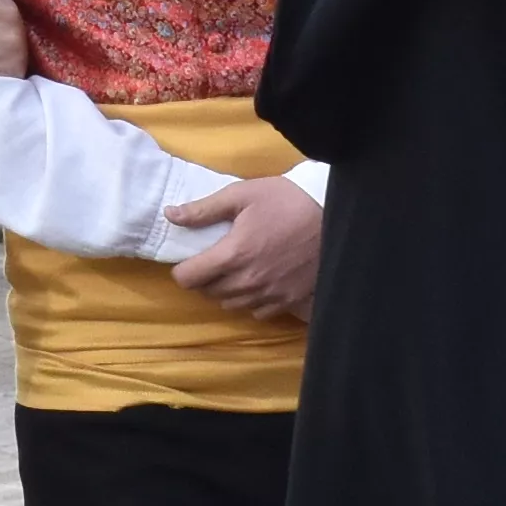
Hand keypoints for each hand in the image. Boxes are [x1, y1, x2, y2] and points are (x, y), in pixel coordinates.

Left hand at [166, 169, 323, 318]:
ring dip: (225, 291)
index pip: (188, 278)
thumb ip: (204, 209)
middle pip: (207, 293)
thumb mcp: (243, 194)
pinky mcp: (287, 301)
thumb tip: (170, 215)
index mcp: (232, 254)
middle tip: (213, 260)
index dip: (183, 269)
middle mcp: (247, 282)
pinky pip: (256, 311)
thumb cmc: (287, 200)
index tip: (190, 259)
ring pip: (230, 304)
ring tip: (234, 271)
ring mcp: (268, 295)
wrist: (334, 216)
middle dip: (204, 279)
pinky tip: (257, 282)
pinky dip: (250, 300)